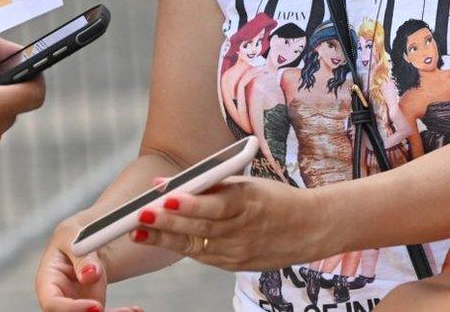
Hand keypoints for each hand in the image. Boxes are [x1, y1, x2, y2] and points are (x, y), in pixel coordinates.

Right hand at [36, 214, 142, 311]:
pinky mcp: (93, 305)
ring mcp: (77, 304)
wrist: (83, 241)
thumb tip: (90, 275)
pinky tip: (136, 310)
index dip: (72, 309)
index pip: (52, 303)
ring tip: (132, 311)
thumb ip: (81, 255)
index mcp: (47, 282)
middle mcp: (60, 298)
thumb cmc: (71, 237)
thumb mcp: (72, 236)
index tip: (97, 306)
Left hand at [130, 176, 322, 270]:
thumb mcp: (247, 185)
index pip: (216, 204)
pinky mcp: (235, 266)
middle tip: (140, 215)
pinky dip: (181, 247)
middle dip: (167, 222)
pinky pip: (203, 256)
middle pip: (200, 227)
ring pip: (196, 245)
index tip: (165, 196)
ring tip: (139, 231)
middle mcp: (244, 229)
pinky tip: (160, 240)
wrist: (309, 229)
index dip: (190, 203)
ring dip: (165, 238)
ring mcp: (239, 251)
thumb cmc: (274, 200)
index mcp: (250, 202)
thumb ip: (208, 185)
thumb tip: (165, 183)